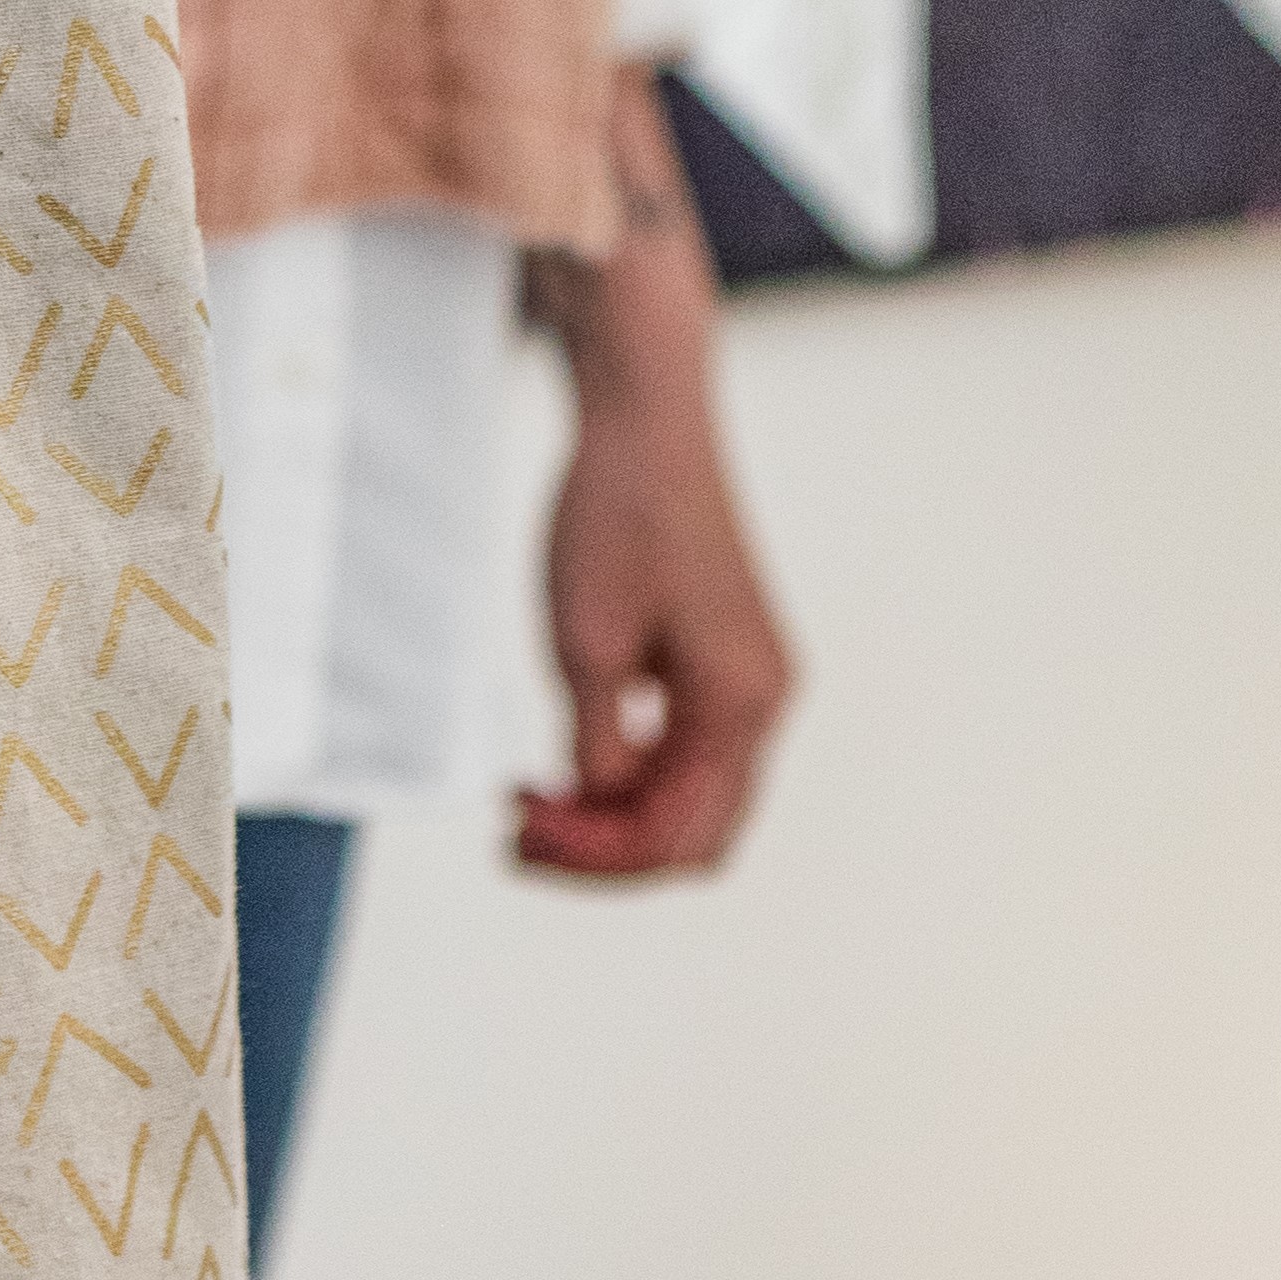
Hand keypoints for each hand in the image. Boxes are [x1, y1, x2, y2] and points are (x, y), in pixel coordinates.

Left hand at [512, 72, 794, 881]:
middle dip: (606, 850)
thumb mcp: (584, 644)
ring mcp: (749, 683)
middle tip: (518, 833)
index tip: (517, 833)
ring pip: (692, 801)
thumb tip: (597, 805)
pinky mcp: (724, 662)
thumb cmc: (616, 516)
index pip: (676, 835)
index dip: (592, 855)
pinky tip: (565, 766)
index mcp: (741, 703)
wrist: (645, 424)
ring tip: (531, 806)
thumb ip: (598, 744)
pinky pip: (686, 755)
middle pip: (696, 835)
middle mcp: (763, 702)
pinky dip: (629, 777)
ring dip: (615, 819)